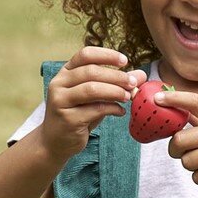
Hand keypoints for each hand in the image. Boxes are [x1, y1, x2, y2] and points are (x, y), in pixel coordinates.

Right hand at [40, 46, 144, 160]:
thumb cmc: (78, 115)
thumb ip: (115, 84)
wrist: (56, 141)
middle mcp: (59, 83)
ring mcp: (61, 101)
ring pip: (92, 89)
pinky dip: (112, 108)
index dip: (106, 55)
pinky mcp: (68, 118)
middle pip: (91, 71)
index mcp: (65, 73)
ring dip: (114, 91)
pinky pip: (95, 109)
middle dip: (116, 76)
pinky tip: (120, 111)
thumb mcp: (96, 97)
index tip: (125, 61)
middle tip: (132, 83)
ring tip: (128, 96)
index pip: (85, 55)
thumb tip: (140, 74)